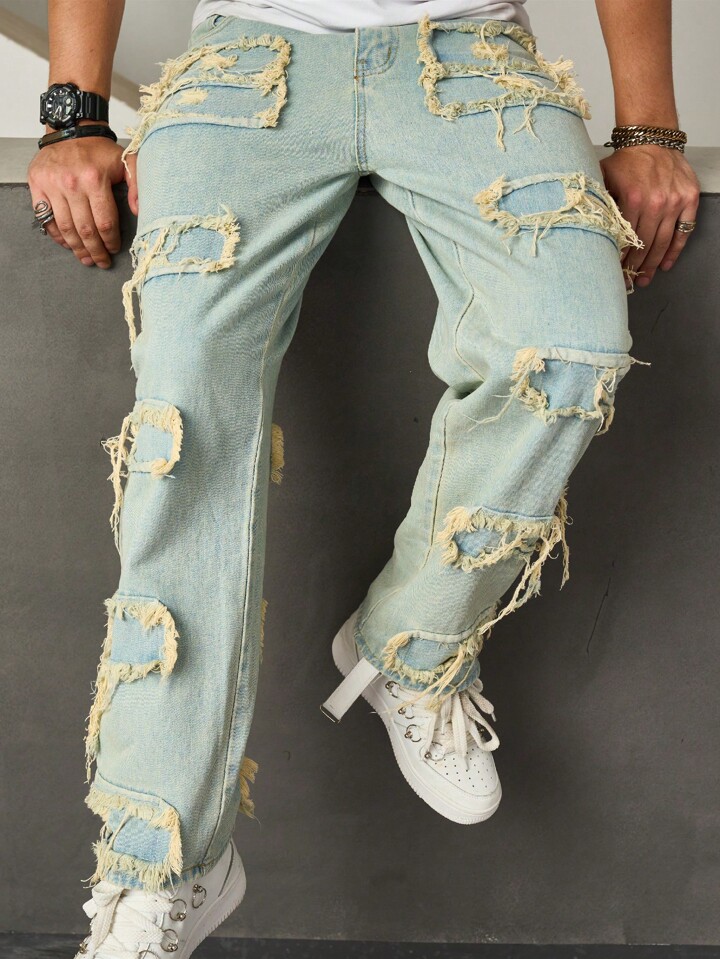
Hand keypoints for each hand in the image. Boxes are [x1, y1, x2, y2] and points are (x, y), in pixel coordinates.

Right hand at [27, 132, 130, 267]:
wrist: (71, 130)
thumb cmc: (99, 151)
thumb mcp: (126, 161)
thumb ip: (138, 185)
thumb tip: (139, 211)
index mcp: (94, 179)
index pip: (104, 222)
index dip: (110, 241)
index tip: (114, 249)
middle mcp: (71, 183)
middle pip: (85, 230)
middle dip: (95, 251)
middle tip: (101, 262)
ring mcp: (52, 184)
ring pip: (66, 228)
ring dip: (77, 248)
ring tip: (86, 259)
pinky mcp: (37, 184)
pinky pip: (46, 218)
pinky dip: (57, 235)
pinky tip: (68, 243)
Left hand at [600, 145, 699, 287]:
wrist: (652, 139)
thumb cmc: (626, 161)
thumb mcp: (603, 178)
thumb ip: (598, 203)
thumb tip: (586, 228)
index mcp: (632, 198)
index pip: (625, 238)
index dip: (619, 258)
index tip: (614, 272)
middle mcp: (655, 202)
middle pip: (644, 244)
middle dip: (635, 266)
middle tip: (629, 282)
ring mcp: (674, 202)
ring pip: (662, 242)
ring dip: (653, 264)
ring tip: (645, 278)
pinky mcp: (688, 200)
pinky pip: (683, 231)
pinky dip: (675, 250)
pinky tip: (666, 264)